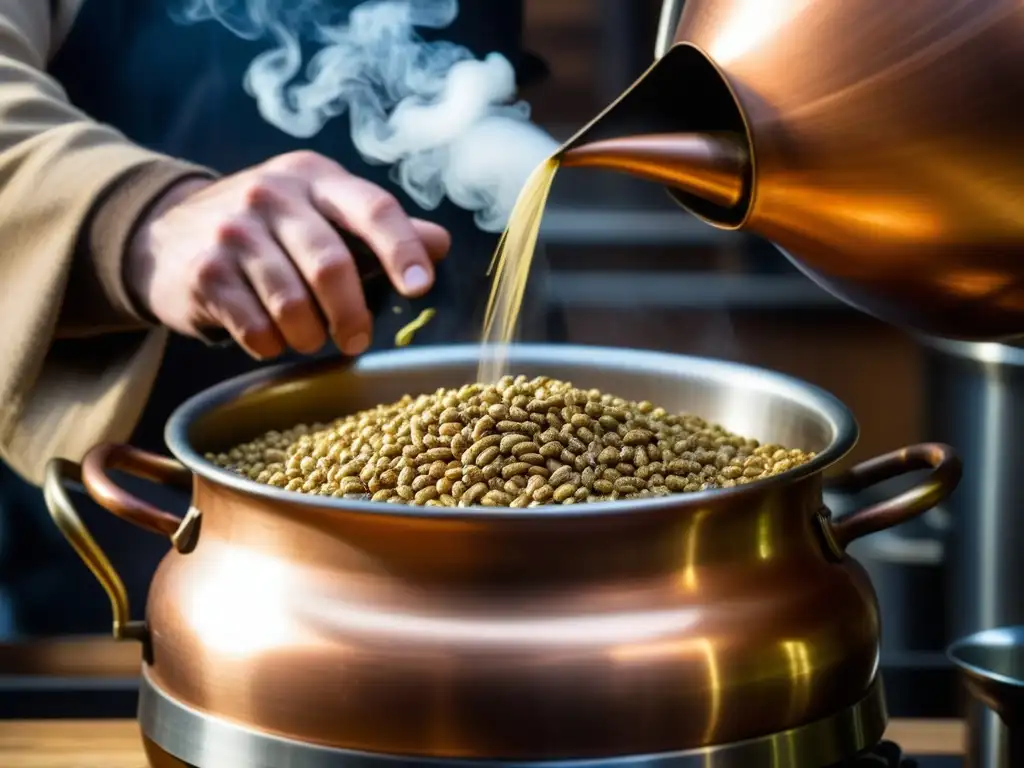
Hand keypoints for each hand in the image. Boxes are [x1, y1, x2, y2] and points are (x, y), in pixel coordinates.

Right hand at [125, 151, 450, 358]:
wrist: (167, 236)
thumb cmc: (268, 230)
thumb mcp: (322, 213)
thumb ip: (379, 230)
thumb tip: (441, 242)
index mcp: (314, 177)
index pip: (372, 208)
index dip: (402, 249)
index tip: (421, 286)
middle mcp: (271, 194)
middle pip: (331, 265)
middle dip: (352, 315)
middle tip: (356, 340)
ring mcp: (232, 232)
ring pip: (293, 304)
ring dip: (309, 335)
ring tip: (309, 338)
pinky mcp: (203, 273)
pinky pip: (255, 327)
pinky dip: (271, 344)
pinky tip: (269, 336)